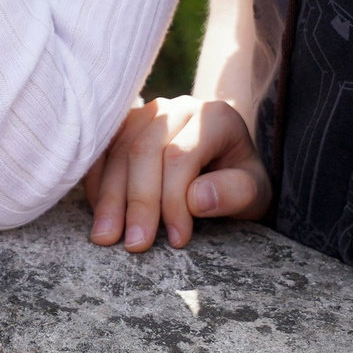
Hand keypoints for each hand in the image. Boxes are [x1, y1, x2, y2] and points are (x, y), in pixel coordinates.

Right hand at [86, 96, 270, 251]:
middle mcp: (178, 108)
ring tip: (106, 236)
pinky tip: (98, 213)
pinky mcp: (125, 125)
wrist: (227, 165)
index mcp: (215, 118)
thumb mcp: (256, 192)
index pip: (181, 156)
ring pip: (117, 151)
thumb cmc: (239, 182)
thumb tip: (195, 199)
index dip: (173, 200)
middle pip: (144, 151)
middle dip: (137, 202)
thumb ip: (235, 193)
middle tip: (134, 244)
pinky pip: (102, 150)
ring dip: (109, 197)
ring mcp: (147, 113)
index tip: (177, 240)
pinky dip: (96, 183)